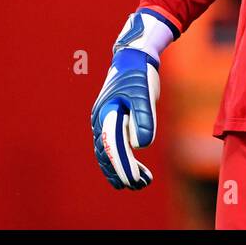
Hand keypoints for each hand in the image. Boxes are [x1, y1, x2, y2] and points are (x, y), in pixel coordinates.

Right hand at [90, 8, 173, 189]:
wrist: (133, 58)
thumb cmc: (139, 74)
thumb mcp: (145, 94)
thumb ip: (143, 118)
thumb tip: (141, 145)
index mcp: (106, 113)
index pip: (112, 145)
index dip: (122, 165)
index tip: (133, 180)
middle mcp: (100, 120)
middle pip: (106, 153)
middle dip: (121, 172)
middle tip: (138, 186)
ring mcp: (104, 121)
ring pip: (107, 153)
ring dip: (121, 170)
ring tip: (141, 183)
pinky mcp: (112, 122)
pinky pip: (112, 146)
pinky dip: (122, 160)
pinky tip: (137, 170)